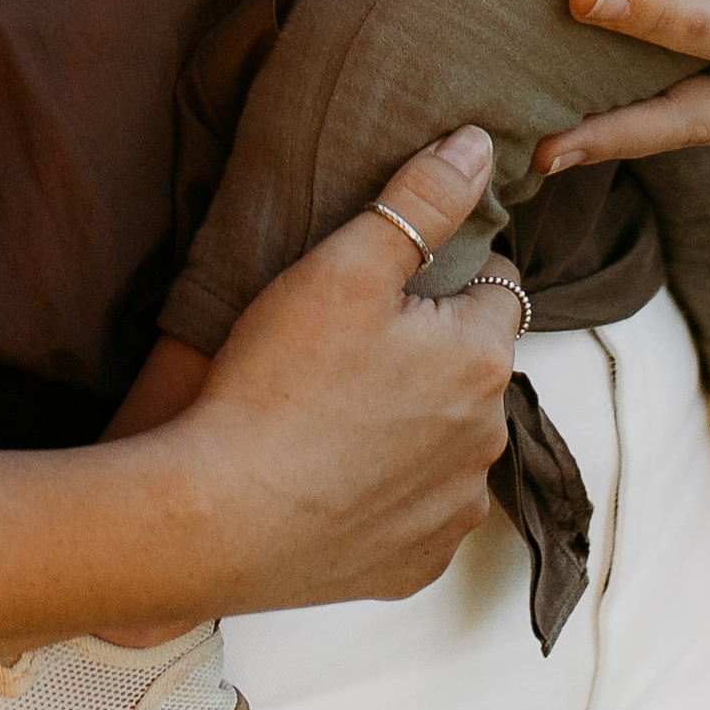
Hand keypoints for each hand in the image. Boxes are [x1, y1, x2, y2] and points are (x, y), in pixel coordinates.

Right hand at [179, 129, 524, 613]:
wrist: (215, 519)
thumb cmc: (274, 385)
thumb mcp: (341, 267)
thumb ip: (418, 200)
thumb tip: (479, 146)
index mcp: (480, 358)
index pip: (494, 286)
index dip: (442, 273)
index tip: (385, 284)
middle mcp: (487, 438)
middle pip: (473, 365)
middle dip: (430, 348)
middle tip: (346, 345)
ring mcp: (454, 508)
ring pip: (449, 438)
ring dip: (414, 419)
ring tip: (334, 409)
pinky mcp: (418, 562)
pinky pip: (420, 508)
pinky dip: (390, 490)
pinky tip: (334, 473)